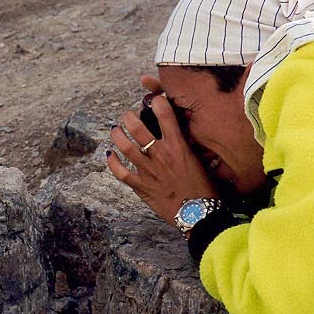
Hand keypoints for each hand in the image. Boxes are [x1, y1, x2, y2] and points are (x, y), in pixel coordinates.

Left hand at [107, 91, 218, 224]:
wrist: (199, 214)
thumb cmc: (204, 188)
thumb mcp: (200, 161)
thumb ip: (188, 145)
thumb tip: (182, 133)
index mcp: (178, 147)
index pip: (166, 116)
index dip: (157, 102)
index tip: (154, 99)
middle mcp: (161, 155)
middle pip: (138, 129)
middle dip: (129, 117)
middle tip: (127, 115)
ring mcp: (149, 171)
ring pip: (125, 147)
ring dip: (117, 135)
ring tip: (115, 130)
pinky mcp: (141, 187)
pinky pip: (121, 173)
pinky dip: (112, 163)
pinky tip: (110, 155)